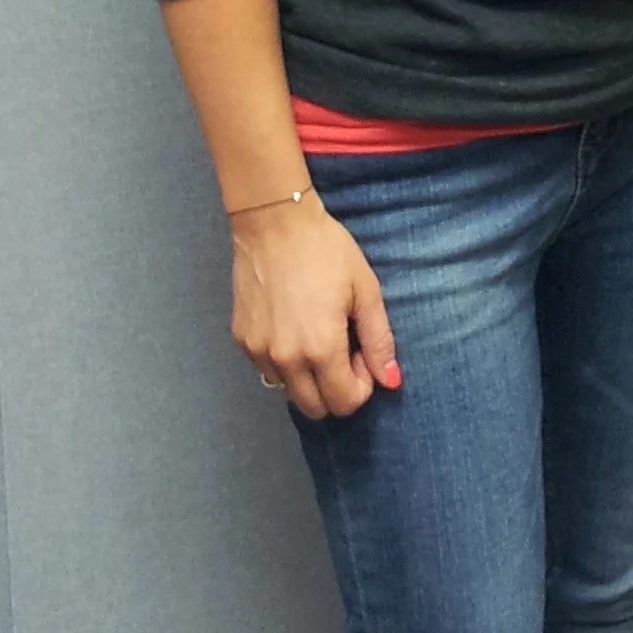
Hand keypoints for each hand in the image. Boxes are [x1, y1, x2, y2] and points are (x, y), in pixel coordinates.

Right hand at [228, 199, 401, 420]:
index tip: (362, 354)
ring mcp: (258, 351)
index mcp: (320, 349)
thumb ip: (379, 341)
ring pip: (289, 391)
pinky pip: (267, 370)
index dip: (362, 386)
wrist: (275, 223)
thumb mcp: (364, 290)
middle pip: (315, 408)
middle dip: (336, 390)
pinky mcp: (242, 340)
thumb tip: (391, 381)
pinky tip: (294, 326)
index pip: (344, 403)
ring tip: (317, 335)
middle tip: (343, 350)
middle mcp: (285, 359)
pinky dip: (285, 362)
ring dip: (308, 377)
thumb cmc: (326, 251)